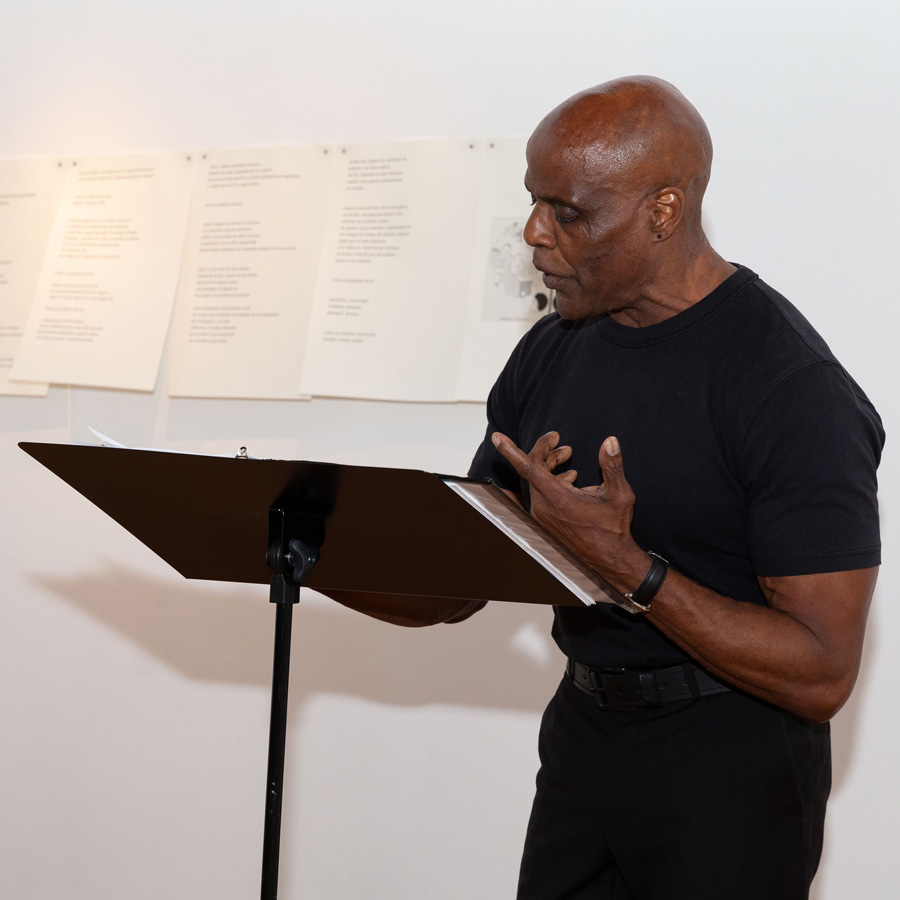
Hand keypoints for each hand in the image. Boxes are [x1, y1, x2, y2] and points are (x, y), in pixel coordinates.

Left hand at [491, 431, 645, 586]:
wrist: (610, 560)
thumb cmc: (614, 529)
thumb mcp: (619, 494)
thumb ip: (612, 465)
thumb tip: (610, 441)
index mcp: (557, 498)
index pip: (527, 468)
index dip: (510, 450)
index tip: (497, 437)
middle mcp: (544, 508)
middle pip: (533, 469)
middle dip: (545, 451)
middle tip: (559, 440)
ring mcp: (542, 516)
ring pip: (536, 481)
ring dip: (550, 465)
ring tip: (568, 456)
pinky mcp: (545, 522)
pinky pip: (540, 494)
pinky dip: (551, 480)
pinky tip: (570, 478)